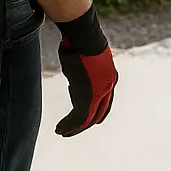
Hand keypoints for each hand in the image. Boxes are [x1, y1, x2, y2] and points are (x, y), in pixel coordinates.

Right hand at [54, 8, 116, 135]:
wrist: (84, 37)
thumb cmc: (81, 38)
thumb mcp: (85, 51)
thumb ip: (82, 60)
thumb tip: (71, 48)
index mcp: (110, 77)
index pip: (105, 102)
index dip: (96, 113)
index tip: (87, 121)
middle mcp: (107, 87)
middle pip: (98, 113)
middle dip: (85, 124)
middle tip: (72, 131)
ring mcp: (99, 92)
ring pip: (87, 118)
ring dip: (74, 128)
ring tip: (63, 133)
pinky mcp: (89, 96)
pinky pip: (79, 118)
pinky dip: (69, 126)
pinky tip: (60, 129)